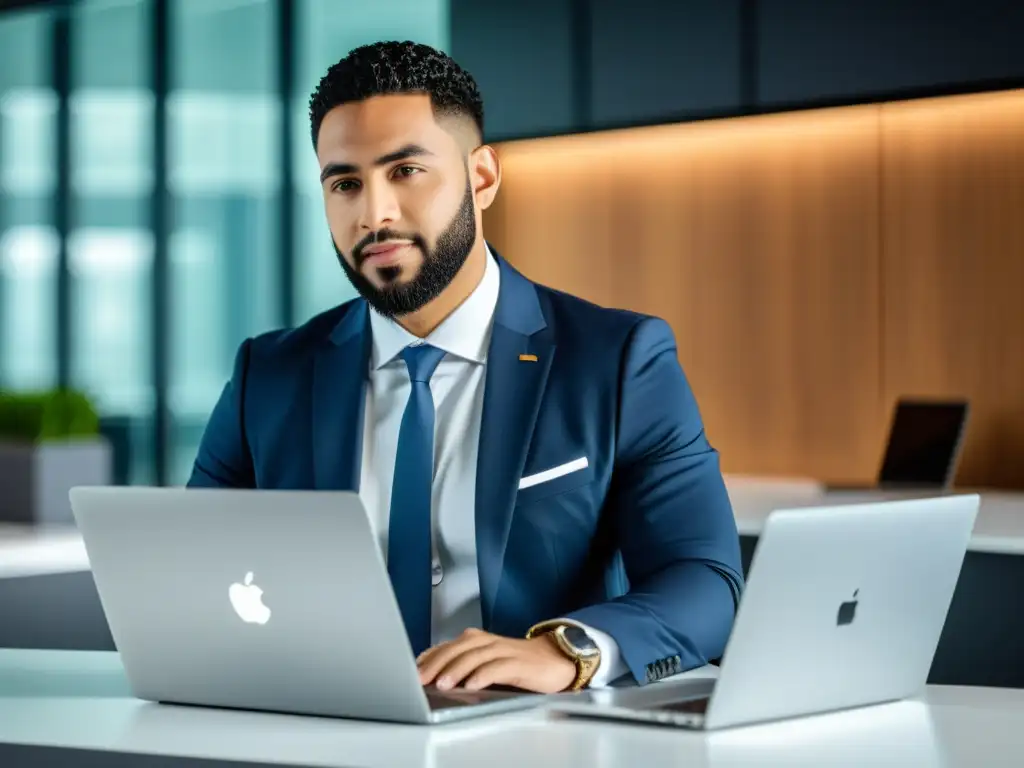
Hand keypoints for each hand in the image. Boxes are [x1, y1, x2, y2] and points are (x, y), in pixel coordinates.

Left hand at [416, 627, 575, 693]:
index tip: (412, 672)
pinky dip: (484, 675)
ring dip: (457, 669)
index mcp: (478, 641)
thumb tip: (433, 676)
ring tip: (442, 683)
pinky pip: (498, 667)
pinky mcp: (519, 663)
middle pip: (458, 648)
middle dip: (437, 663)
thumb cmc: (517, 663)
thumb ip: (463, 665)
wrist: (555, 659)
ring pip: (475, 655)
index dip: (429, 658)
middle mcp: (488, 642)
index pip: (448, 646)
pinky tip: (472, 685)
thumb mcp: (486, 662)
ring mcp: (504, 650)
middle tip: (421, 679)